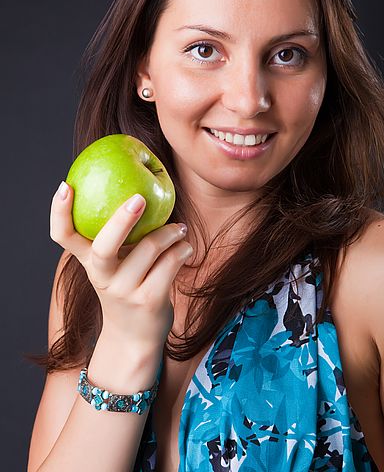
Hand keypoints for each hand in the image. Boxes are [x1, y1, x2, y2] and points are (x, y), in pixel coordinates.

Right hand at [49, 181, 192, 353]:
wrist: (134, 337)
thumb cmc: (126, 286)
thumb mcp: (113, 264)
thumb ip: (117, 235)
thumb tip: (137, 185)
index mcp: (88, 262)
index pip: (63, 237)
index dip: (58, 212)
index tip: (65, 185)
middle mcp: (101, 277)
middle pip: (103, 246)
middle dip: (121, 220)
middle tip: (139, 198)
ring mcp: (124, 291)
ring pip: (148, 249)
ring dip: (170, 232)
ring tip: (179, 228)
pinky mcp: (149, 300)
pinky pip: (170, 264)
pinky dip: (182, 250)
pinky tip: (185, 247)